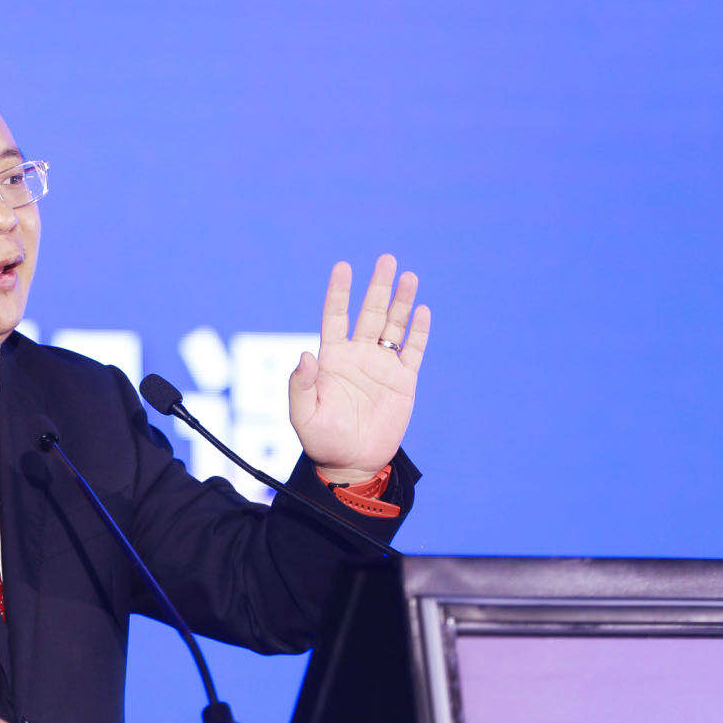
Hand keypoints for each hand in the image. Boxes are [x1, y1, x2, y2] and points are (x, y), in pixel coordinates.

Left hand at [288, 254, 429, 480]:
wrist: (352, 463)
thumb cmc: (322, 440)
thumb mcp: (303, 415)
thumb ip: (301, 385)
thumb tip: (305, 354)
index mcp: (332, 358)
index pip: (335, 316)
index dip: (338, 292)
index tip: (343, 267)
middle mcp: (358, 355)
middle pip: (370, 313)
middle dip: (378, 286)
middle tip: (387, 259)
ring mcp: (382, 366)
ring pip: (394, 325)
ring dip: (401, 301)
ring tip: (408, 276)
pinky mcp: (403, 381)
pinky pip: (413, 351)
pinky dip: (419, 331)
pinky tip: (422, 310)